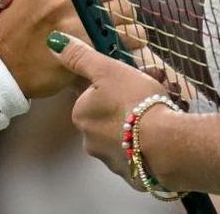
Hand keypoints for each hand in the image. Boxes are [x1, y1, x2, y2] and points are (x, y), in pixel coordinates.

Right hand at [0, 0, 147, 57]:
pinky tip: (116, 39)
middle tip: (93, 4)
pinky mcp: (98, 47)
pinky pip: (132, 34)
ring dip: (118, 15)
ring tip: (104, 23)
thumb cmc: (11, 20)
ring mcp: (86, 21)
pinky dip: (129, 37)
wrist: (3, 67)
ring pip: (124, 8)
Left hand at [49, 31, 177, 191]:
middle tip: (153, 93)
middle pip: (109, 115)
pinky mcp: (133, 176)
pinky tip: (163, 134)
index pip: (93, 95)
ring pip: (124, 135)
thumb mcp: (108, 70)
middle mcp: (89, 140)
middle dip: (128, 105)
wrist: (165, 143)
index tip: (133, 81)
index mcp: (81, 115)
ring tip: (163, 112)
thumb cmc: (135, 103)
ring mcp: (111, 160)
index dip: (115, 85)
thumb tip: (53, 43)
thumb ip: (80, 57)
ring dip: (140, 124)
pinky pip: (138, 154)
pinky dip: (148, 145)